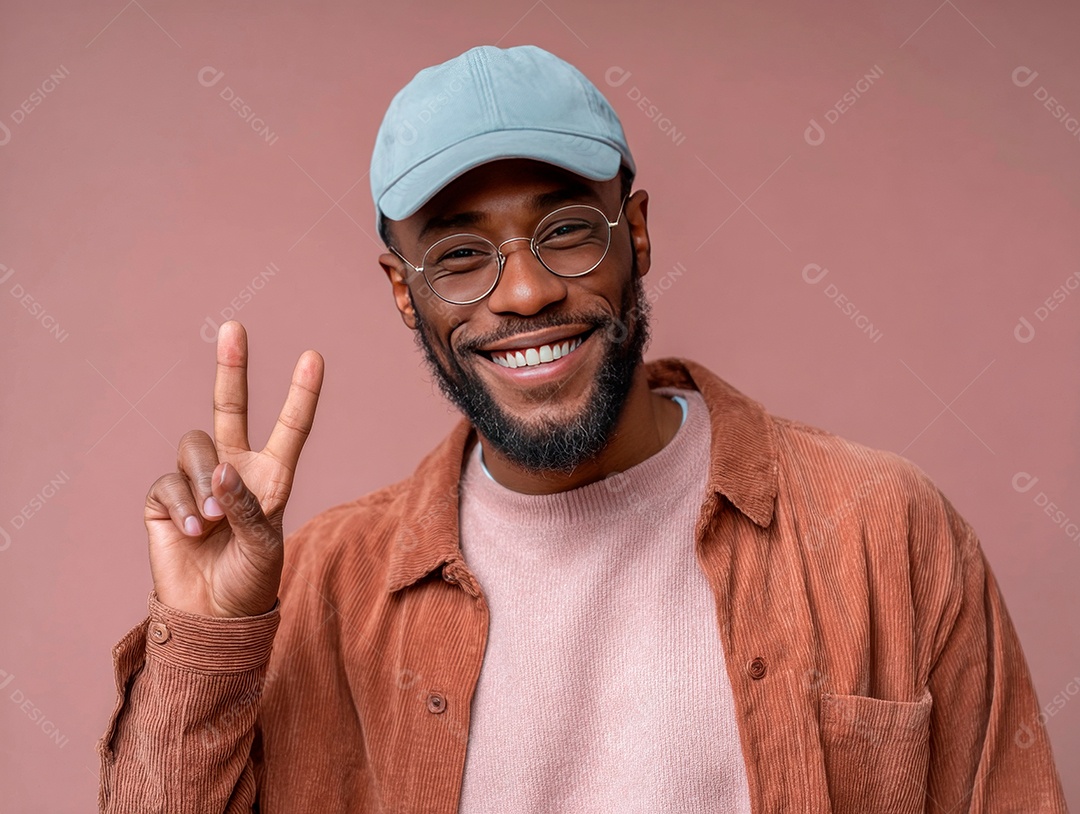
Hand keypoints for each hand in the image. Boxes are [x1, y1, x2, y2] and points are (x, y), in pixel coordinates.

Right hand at [144, 321, 323, 616]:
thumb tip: (219, 469)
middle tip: (234, 327)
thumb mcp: (264, 545)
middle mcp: (234, 469)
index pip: (290, 428)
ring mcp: (197, 480)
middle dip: (232, 367)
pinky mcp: (165, 497)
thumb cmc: (250, 580)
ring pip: (194, 446)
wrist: (211, 615)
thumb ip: (248, 506)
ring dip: (203, 481)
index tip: (313, 356)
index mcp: (271, 477)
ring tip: (210, 521)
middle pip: (230, 407)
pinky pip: (168, 482)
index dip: (301, 394)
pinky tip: (191, 530)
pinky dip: (181, 505)